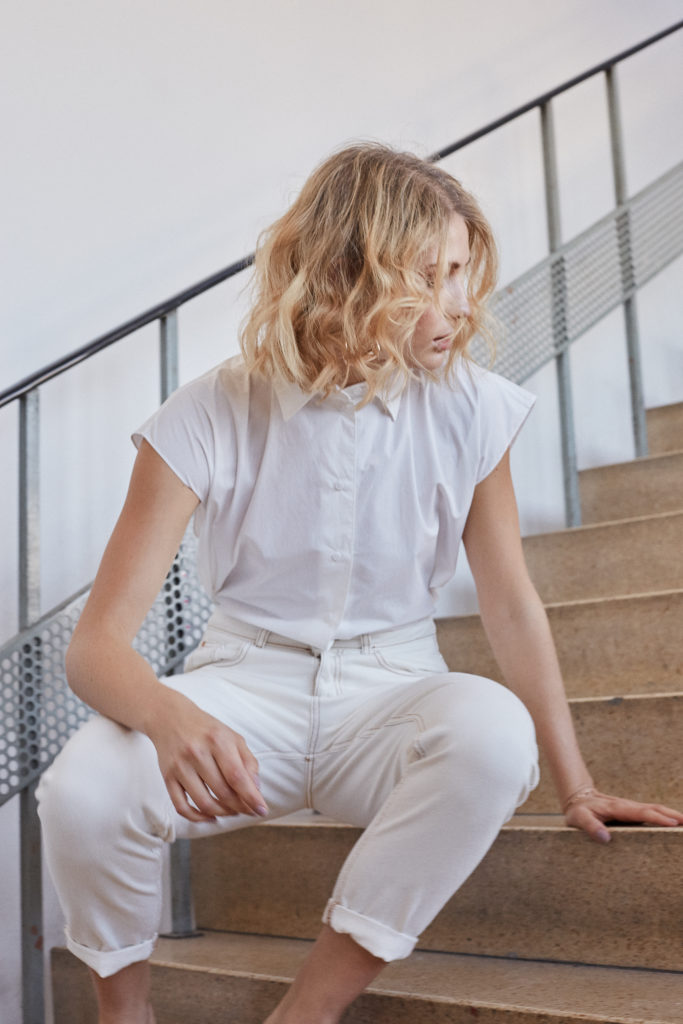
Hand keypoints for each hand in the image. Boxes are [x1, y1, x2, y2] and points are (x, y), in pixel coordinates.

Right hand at [147, 689, 267, 822]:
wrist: (170, 717)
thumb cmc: (207, 730)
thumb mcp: (232, 737)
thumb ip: (248, 761)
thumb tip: (256, 789)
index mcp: (217, 740)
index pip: (237, 776)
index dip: (251, 797)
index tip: (261, 810)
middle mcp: (197, 753)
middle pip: (222, 792)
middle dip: (239, 807)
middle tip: (248, 810)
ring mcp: (180, 766)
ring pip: (204, 803)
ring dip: (222, 813)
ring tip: (232, 811)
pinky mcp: (167, 777)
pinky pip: (181, 807)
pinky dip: (198, 818)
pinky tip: (211, 817)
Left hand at [563, 789, 682, 843]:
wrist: (578, 798)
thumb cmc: (579, 811)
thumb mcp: (578, 818)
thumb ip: (590, 827)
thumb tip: (605, 838)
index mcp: (617, 808)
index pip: (641, 812)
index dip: (657, 818)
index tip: (673, 823)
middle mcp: (628, 806)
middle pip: (655, 808)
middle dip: (673, 815)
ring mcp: (632, 809)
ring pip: (655, 810)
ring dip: (672, 815)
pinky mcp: (632, 812)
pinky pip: (651, 814)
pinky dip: (665, 817)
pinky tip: (674, 826)